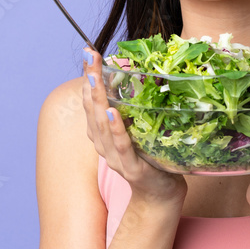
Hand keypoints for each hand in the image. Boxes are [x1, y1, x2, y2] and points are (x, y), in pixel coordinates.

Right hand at [81, 48, 186, 204]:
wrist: (161, 195)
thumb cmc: (151, 159)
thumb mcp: (138, 131)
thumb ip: (133, 110)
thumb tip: (142, 76)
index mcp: (104, 135)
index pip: (91, 103)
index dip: (88, 78)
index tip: (88, 54)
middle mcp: (104, 145)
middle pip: (93, 111)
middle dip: (90, 82)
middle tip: (89, 57)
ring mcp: (116, 158)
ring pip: (102, 127)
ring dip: (98, 102)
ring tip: (94, 80)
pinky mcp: (132, 169)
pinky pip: (122, 147)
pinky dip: (116, 130)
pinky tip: (113, 114)